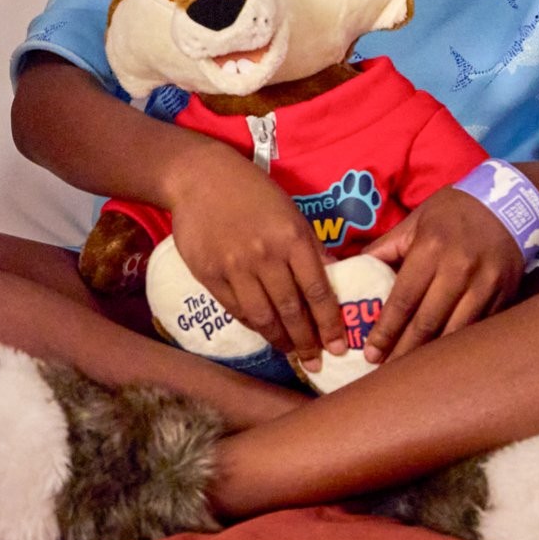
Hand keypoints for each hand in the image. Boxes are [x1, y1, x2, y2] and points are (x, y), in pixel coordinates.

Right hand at [165, 143, 346, 366]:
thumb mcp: (291, 212)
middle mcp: (265, 256)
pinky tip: (262, 330)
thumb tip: (335, 280)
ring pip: (262, 316)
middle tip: (315, 361)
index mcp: (292, 238)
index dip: (329, 324)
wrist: (200, 178)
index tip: (338, 347)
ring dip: (279, 339)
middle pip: (291, 310)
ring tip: (290, 350)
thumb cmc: (253, 193)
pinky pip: (235, 309)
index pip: (317, 291)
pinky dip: (252, 324)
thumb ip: (312, 248)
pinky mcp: (208, 274)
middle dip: (306, 341)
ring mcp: (234, 267)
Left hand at [360, 188, 525, 361]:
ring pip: (455, 331)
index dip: (386, 330)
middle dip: (403, 350)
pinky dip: (460, 346)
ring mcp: (486, 285)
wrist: (510, 203)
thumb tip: (352, 269)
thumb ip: (385, 248)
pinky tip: (444, 360)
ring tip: (412, 372)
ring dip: (432, 356)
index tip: (371, 353)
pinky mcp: (505, 295)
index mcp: (431, 249)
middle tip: (385, 371)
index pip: (403, 299)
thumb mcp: (415, 220)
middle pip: (427, 321)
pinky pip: (479, 328)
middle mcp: (459, 269)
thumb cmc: (453, 211)